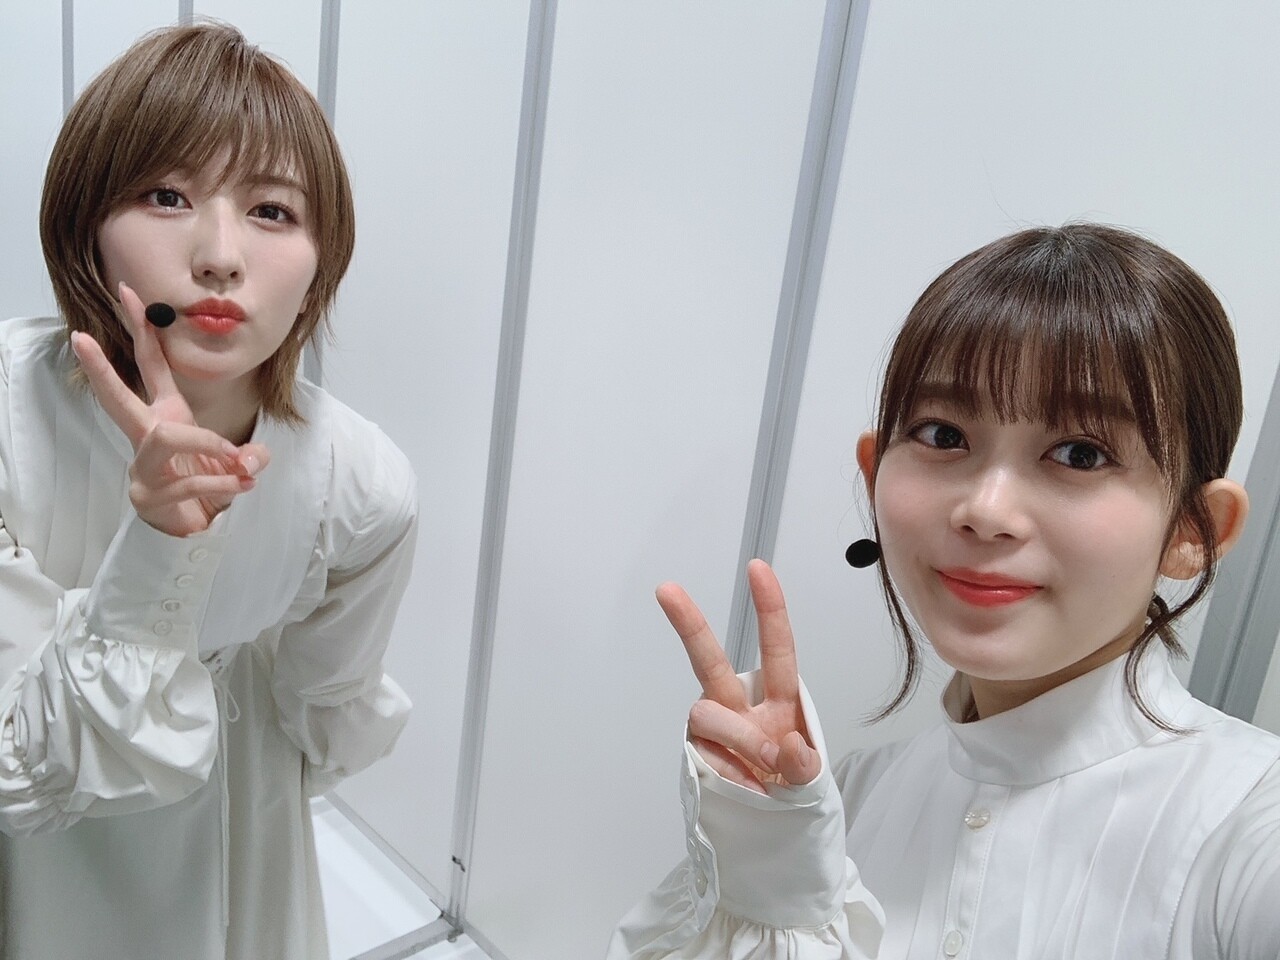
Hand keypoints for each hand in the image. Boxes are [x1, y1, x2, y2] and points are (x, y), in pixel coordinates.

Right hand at [70, 282, 269, 537]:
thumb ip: (248, 455)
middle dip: (101, 369)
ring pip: (167, 439)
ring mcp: (143, 466)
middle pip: (119, 398)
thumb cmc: (208, 485)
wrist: (196, 529)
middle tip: (79, 338)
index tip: (128, 292)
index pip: (151, 366)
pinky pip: (190, 481)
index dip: (143, 330)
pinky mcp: (150, 495)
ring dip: (208, 447)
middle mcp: (148, 436)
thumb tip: (254, 457)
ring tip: (238, 462)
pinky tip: (241, 487)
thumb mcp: (235, 463)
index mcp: (166, 416)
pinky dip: (223, 483)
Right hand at [660, 558, 820, 793]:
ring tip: (764, 771)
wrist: (773, 828)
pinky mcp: (696, 754)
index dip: (769, 608)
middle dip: (689, 624)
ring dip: (740, 740)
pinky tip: (749, 790)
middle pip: (710, 660)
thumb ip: (803, 764)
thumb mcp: (811, 778)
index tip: (757, 568)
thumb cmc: (793, 786)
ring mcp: (715, 729)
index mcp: (780, 700)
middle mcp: (740, 705)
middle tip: (667, 589)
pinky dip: (732, 775)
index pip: (777, 649)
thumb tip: (784, 746)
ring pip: (708, 714)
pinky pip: (705, 754)